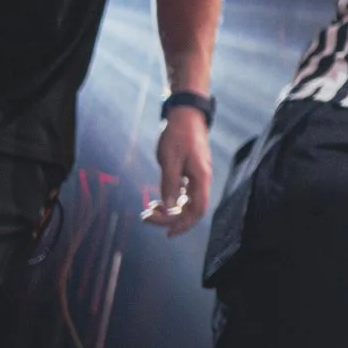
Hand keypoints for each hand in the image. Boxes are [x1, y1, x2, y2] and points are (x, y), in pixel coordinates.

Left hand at [145, 107, 211, 235]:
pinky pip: (184, 193)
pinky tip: (158, 200)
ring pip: (186, 202)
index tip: (167, 233)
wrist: (186, 115)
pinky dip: (171, 199)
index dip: (184, 225)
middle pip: (191, 209)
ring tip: (148, 210)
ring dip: (169, 210)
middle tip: (146, 218)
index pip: (198, 210)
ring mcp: (197, 176)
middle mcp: (202, 180)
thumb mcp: (170, 160)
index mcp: (201, 178)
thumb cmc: (178, 135)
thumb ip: (170, 185)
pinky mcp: (191, 171)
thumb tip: (169, 208)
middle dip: (169, 218)